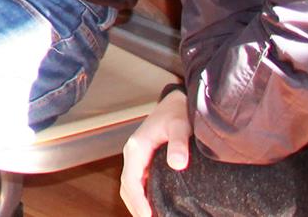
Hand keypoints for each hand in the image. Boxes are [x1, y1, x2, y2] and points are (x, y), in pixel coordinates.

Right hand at [119, 91, 190, 216]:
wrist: (176, 101)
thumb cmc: (177, 113)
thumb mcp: (180, 127)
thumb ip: (178, 145)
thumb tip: (177, 164)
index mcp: (136, 147)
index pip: (131, 180)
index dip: (138, 201)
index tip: (148, 216)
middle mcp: (133, 153)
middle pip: (127, 186)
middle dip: (136, 206)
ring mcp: (137, 156)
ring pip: (130, 185)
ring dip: (136, 202)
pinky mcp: (143, 159)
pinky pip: (137, 181)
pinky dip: (140, 195)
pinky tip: (153, 205)